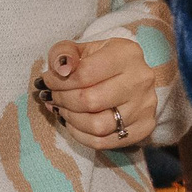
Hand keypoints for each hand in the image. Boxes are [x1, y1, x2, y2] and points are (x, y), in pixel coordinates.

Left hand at [37, 35, 161, 151]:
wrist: (129, 78)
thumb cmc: (100, 63)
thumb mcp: (81, 49)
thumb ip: (64, 53)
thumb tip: (59, 69)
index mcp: (126, 54)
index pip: (85, 73)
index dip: (58, 81)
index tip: (47, 81)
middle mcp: (140, 80)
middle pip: (90, 101)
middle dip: (62, 101)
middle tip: (52, 97)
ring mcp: (144, 106)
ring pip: (97, 125)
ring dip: (70, 119)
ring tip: (61, 109)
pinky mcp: (143, 127)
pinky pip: (103, 142)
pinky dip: (80, 135)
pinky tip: (72, 123)